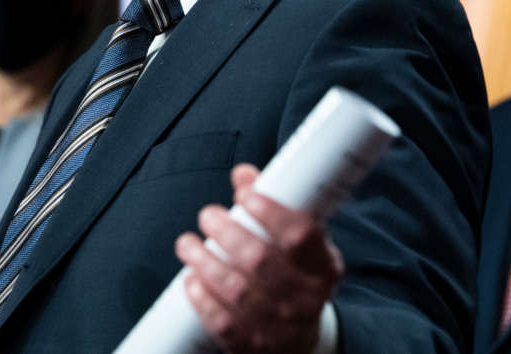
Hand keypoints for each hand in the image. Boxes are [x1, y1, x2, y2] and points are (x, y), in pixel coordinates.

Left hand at [175, 164, 343, 353]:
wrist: (299, 341)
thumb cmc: (295, 279)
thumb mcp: (298, 246)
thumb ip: (274, 208)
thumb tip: (243, 175)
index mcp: (322, 268)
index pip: (300, 235)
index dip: (270, 211)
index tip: (244, 194)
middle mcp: (304, 298)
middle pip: (259, 260)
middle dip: (227, 232)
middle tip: (207, 215)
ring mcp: (279, 327)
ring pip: (236, 290)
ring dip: (205, 261)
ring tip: (187, 243)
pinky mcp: (253, 345)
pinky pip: (223, 322)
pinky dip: (203, 298)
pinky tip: (191, 279)